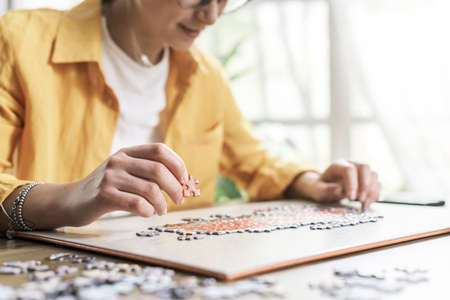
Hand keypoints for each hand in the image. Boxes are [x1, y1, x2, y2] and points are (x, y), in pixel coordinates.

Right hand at [13, 143, 188, 228]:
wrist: (71, 201)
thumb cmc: (107, 189)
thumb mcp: (125, 172)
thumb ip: (148, 173)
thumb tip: (182, 183)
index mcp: (128, 152)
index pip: (160, 150)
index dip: (178, 165)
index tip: (185, 180)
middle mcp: (119, 161)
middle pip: (159, 170)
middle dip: (175, 187)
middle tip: (179, 200)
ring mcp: (110, 177)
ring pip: (150, 189)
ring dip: (162, 203)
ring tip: (161, 210)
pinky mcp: (103, 195)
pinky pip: (137, 203)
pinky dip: (148, 211)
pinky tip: (148, 213)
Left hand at [286, 160, 380, 210]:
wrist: (323, 187)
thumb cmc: (320, 188)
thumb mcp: (318, 190)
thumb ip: (327, 190)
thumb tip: (340, 190)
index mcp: (338, 165)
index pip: (349, 169)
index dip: (352, 183)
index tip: (350, 198)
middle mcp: (351, 164)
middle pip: (365, 167)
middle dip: (365, 185)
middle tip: (359, 200)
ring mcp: (360, 171)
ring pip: (373, 175)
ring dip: (371, 191)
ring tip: (363, 204)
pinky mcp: (367, 180)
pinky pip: (377, 184)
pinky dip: (374, 195)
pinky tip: (367, 203)